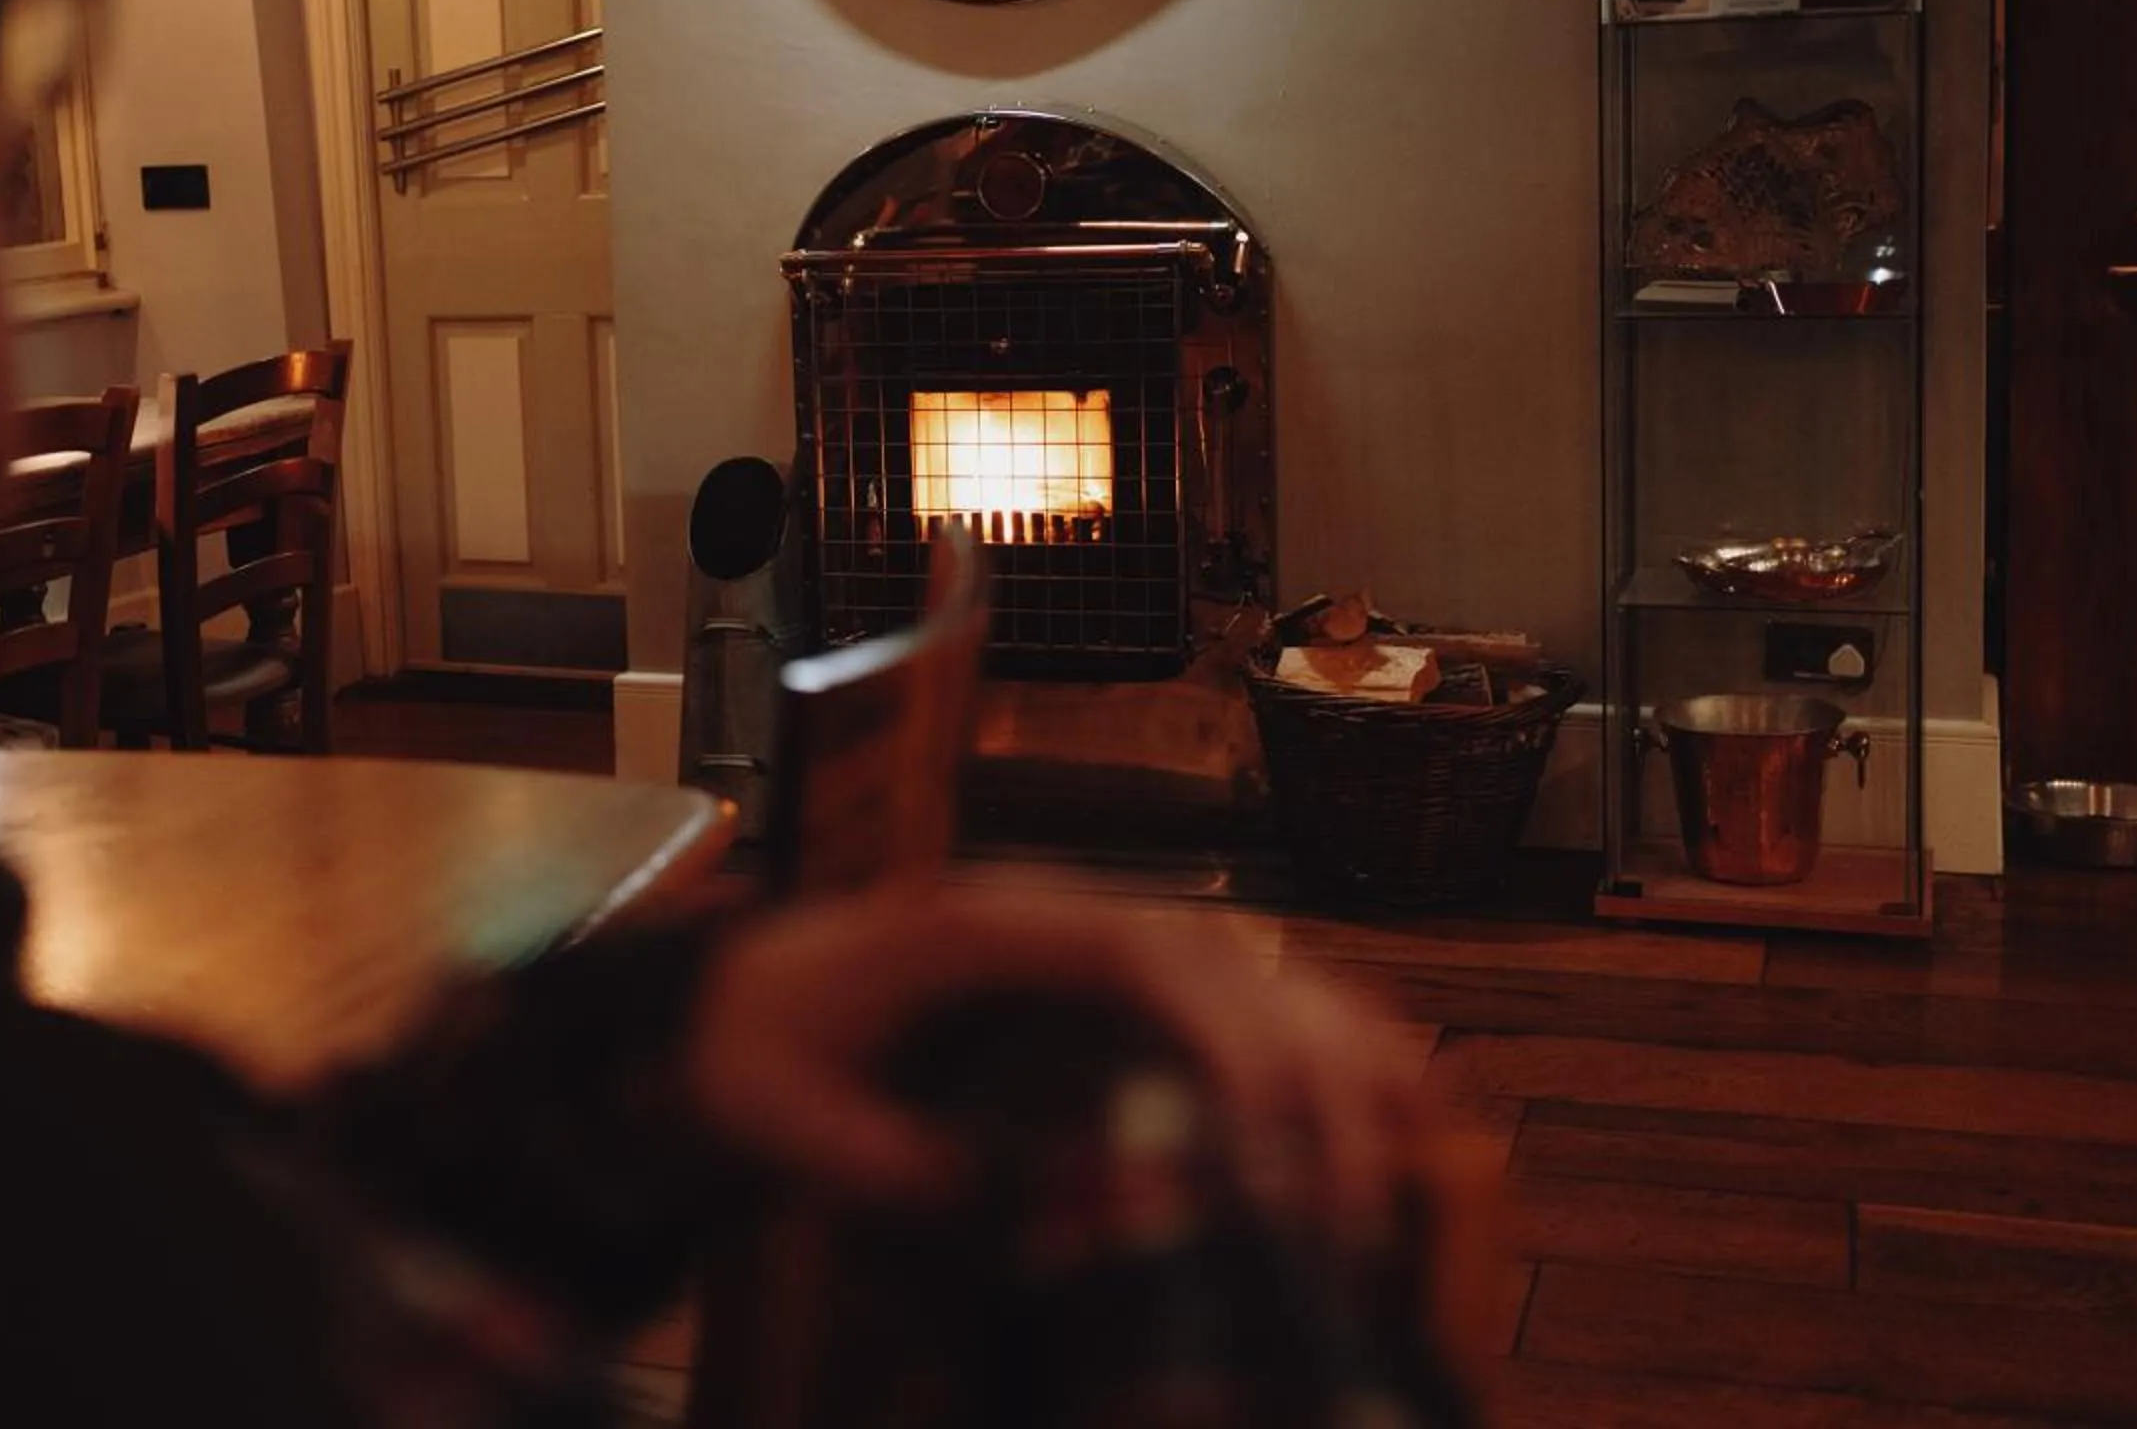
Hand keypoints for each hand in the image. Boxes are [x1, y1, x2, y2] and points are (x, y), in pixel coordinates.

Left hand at [684, 885, 1421, 1243]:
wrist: (722, 1008)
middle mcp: (1058, 918)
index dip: (1226, 1035)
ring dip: (1344, 1060)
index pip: (1138, 956)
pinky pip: (1244, 1002)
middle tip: (1344, 1217)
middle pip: (1227, 961)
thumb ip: (885, 1169)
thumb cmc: (752, 1059)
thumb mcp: (786, 1125)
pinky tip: (1397, 1117)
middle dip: (1308, 1076)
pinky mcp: (1111, 991)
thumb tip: (1008, 1215)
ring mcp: (1092, 944)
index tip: (1274, 1139)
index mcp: (982, 931)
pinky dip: (1327, 1050)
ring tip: (1413, 1173)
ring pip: (1259, 971)